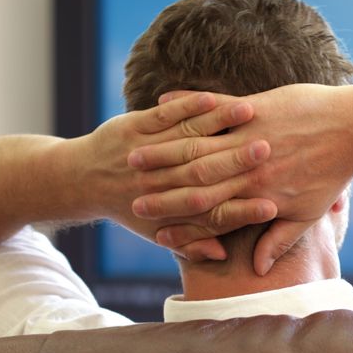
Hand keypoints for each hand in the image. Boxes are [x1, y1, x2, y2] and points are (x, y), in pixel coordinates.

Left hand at [75, 91, 277, 259]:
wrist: (82, 181)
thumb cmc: (129, 208)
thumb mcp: (158, 232)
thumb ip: (194, 242)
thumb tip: (222, 253)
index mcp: (169, 211)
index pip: (214, 214)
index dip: (242, 212)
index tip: (271, 207)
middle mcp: (158, 183)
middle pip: (206, 173)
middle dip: (238, 161)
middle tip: (268, 151)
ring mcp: (145, 152)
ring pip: (188, 138)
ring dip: (219, 125)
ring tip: (250, 114)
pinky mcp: (133, 127)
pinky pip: (165, 116)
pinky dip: (188, 106)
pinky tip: (210, 99)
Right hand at [129, 84, 352, 273]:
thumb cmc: (333, 174)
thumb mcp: (307, 213)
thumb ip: (279, 239)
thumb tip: (257, 268)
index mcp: (258, 195)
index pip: (206, 211)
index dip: (173, 217)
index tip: (144, 220)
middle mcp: (249, 169)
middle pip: (193, 180)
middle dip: (156, 185)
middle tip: (126, 187)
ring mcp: (250, 135)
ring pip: (197, 145)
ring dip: (161, 148)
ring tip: (132, 150)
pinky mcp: (256, 107)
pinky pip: (214, 109)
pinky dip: (187, 106)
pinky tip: (161, 103)